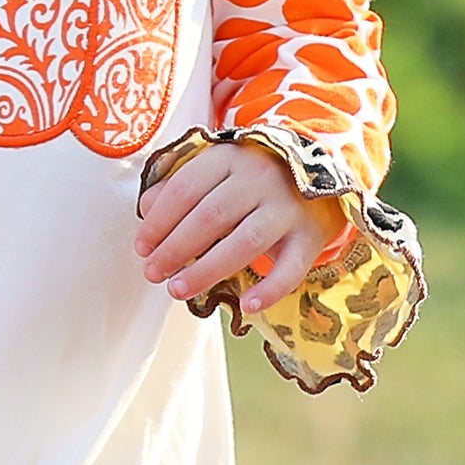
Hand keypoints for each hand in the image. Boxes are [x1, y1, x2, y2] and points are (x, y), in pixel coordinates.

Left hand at [135, 139, 340, 314]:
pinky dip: (270, 290)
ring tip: (177, 291)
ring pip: (245, 242)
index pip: (185, 189)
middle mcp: (259, 180)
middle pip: (211, 217)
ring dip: (207, 270)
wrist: (322, 168)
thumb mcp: (216, 170)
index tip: (141, 248)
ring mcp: (287, 208)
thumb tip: (146, 209)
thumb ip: (180, 187)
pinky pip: (291, 268)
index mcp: (229, 158)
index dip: (159, 221)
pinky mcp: (311, 235)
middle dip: (175, 249)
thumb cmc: (252, 177)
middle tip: (153, 274)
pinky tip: (246, 306)